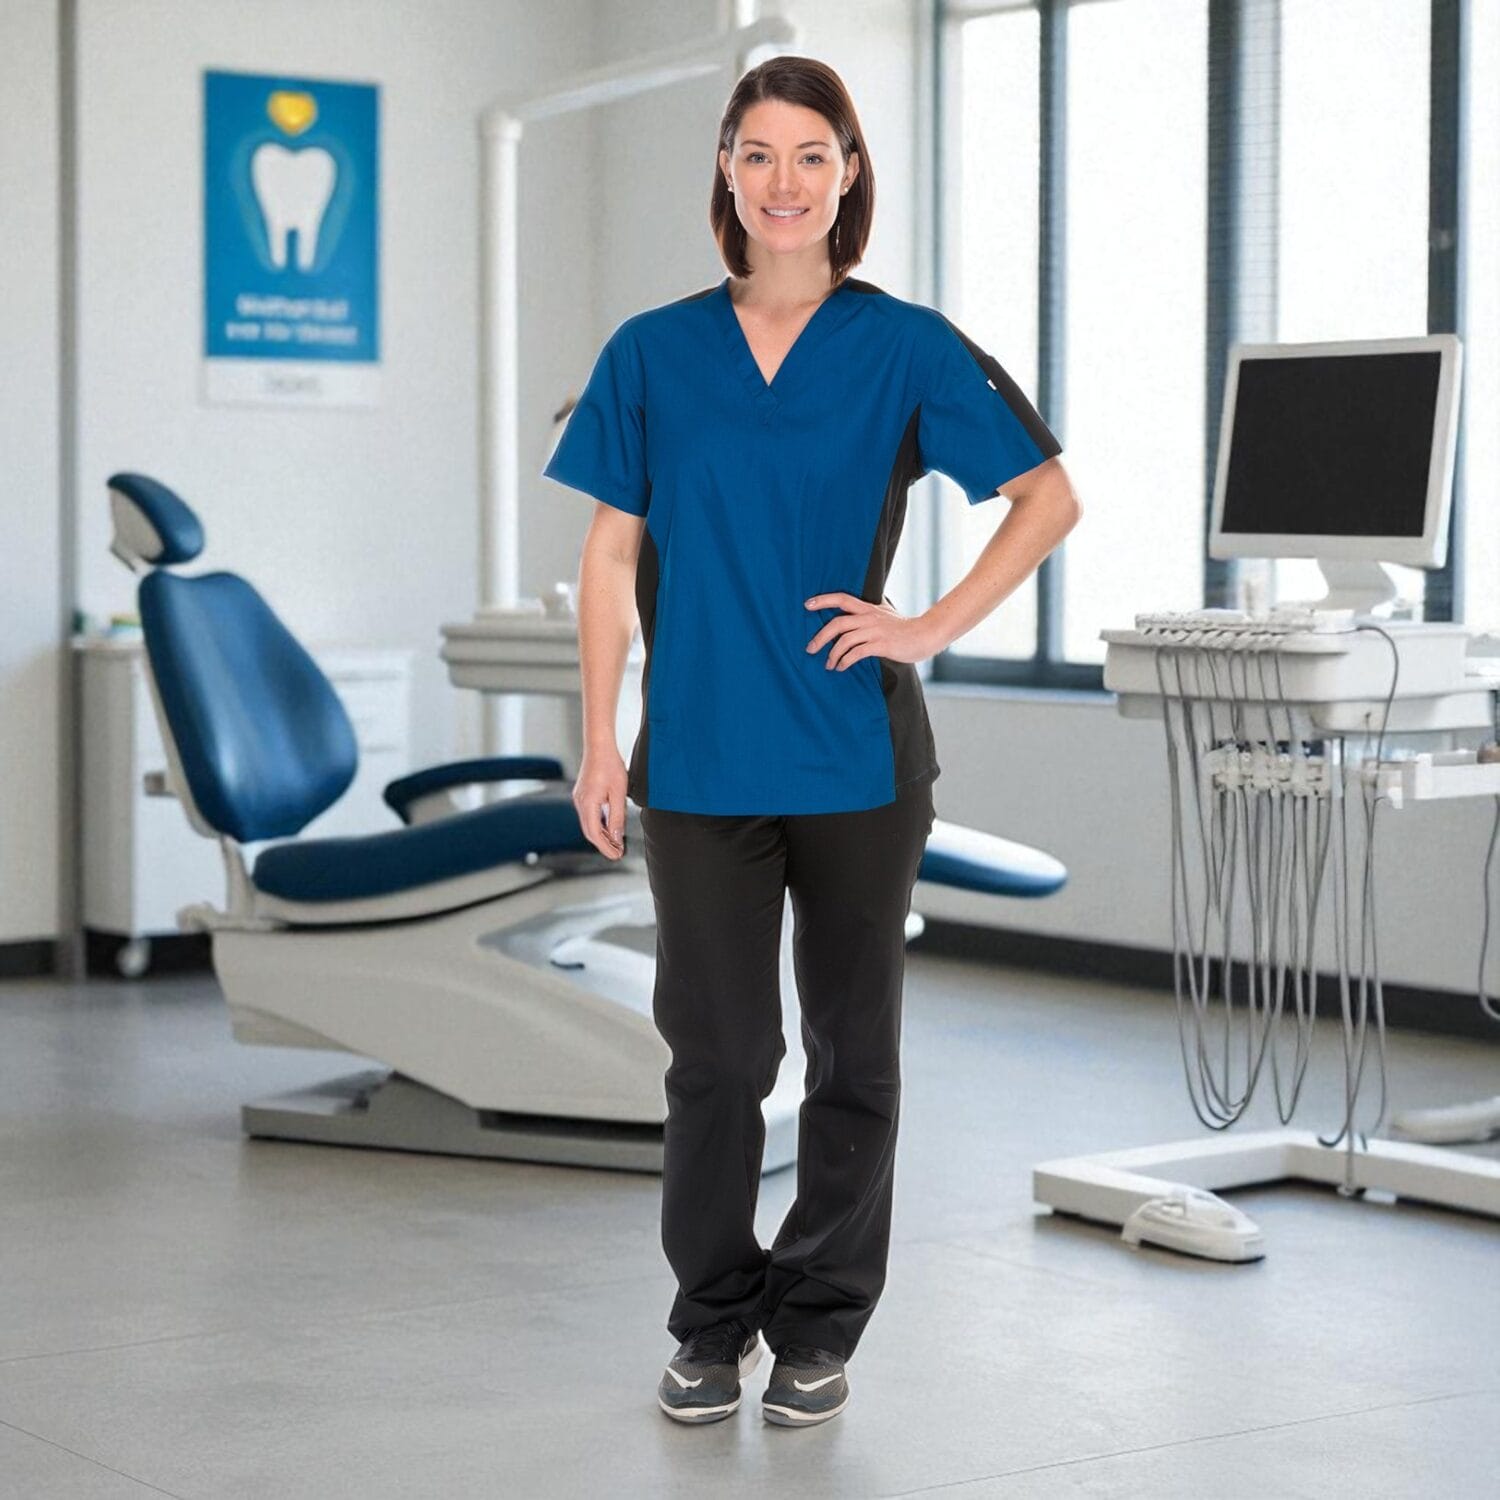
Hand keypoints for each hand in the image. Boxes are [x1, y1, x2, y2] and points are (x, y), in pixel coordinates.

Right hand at [573, 749, 628, 859]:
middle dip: (603, 844)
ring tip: (616, 842)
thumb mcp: (618, 794)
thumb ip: (617, 817)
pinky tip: (610, 826)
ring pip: (589, 824)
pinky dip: (599, 824)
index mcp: (587, 804)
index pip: (595, 834)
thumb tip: (617, 837)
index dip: (606, 847)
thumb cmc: (610, 765)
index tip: (617, 855)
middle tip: (618, 852)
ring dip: (601, 835)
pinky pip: (589, 815)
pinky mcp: (582, 794)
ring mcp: (579, 798)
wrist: (599, 746)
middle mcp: (579, 803)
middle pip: (589, 831)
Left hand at [804, 593, 939, 670]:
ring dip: (832, 654)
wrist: (925, 635)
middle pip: (837, 623)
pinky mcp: (881, 645)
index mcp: (868, 608)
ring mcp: (875, 631)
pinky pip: (856, 653)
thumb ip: (869, 613)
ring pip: (844, 640)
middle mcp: (869, 617)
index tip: (806, 605)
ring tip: (829, 665)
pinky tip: (841, 667)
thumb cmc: (904, 628)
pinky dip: (845, 661)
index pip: (841, 598)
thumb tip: (855, 613)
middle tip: (810, 649)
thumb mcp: (885, 614)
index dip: (823, 600)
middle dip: (820, 637)